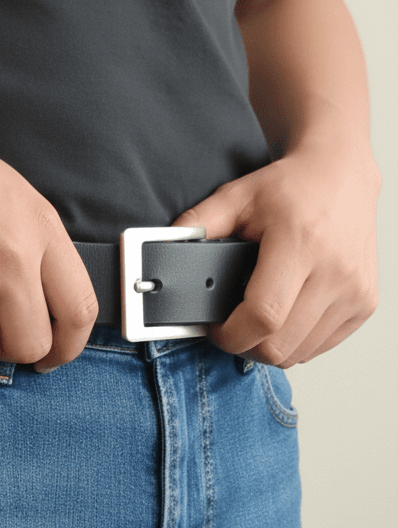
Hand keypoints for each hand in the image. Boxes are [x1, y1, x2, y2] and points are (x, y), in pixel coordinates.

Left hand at [170, 140, 380, 365]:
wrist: (341, 174)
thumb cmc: (291, 186)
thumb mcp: (236, 196)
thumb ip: (197, 225)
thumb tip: (162, 251)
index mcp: (301, 243)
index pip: (263, 317)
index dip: (230, 335)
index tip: (215, 329)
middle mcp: (335, 271)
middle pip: (279, 345)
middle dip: (246, 345)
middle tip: (232, 325)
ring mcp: (354, 291)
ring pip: (299, 353)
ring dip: (271, 346)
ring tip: (259, 316)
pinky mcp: (365, 304)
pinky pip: (320, 346)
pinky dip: (297, 341)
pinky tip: (287, 313)